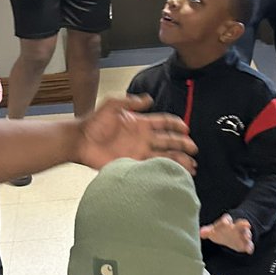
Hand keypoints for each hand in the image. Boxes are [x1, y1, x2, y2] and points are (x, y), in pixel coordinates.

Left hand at [76, 95, 196, 173]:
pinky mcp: (132, 164)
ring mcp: (139, 152)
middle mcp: (143, 138)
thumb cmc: (94, 122)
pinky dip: (163, 171)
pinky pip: (151, 168)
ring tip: (191, 166)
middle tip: (194, 150)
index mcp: (141, 123)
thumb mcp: (111, 105)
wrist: (81, 141)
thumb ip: (129, 102)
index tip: (186, 128)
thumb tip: (148, 99)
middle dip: (183, 145)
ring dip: (178, 160)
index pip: (164, 122)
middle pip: (169, 141)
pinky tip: (174, 175)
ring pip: (164, 156)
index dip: (176, 124)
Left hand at [200, 214, 253, 253]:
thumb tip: (201, 232)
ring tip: (248, 237)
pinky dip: (249, 247)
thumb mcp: (213, 231)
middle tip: (246, 223)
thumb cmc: (220, 231)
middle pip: (239, 224)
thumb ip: (207, 231)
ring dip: (247, 235)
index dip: (225, 220)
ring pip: (246, 233)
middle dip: (242, 224)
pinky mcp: (245, 242)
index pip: (226, 219)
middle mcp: (236, 226)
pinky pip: (248, 243)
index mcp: (226, 222)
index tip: (226, 222)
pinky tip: (249, 251)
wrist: (230, 234)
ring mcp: (242, 234)